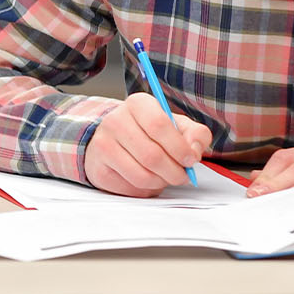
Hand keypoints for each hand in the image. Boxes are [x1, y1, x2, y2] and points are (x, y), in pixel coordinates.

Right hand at [83, 93, 213, 197]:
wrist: (115, 140)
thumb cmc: (150, 132)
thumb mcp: (176, 125)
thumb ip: (195, 134)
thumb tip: (194, 151)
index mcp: (137, 104)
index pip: (159, 125)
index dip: (179, 147)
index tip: (191, 160)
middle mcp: (115, 121)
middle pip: (151, 155)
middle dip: (174, 172)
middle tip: (183, 176)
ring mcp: (103, 145)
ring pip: (141, 175)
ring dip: (161, 182)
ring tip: (165, 177)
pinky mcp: (98, 168)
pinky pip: (130, 187)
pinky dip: (146, 190)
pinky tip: (148, 180)